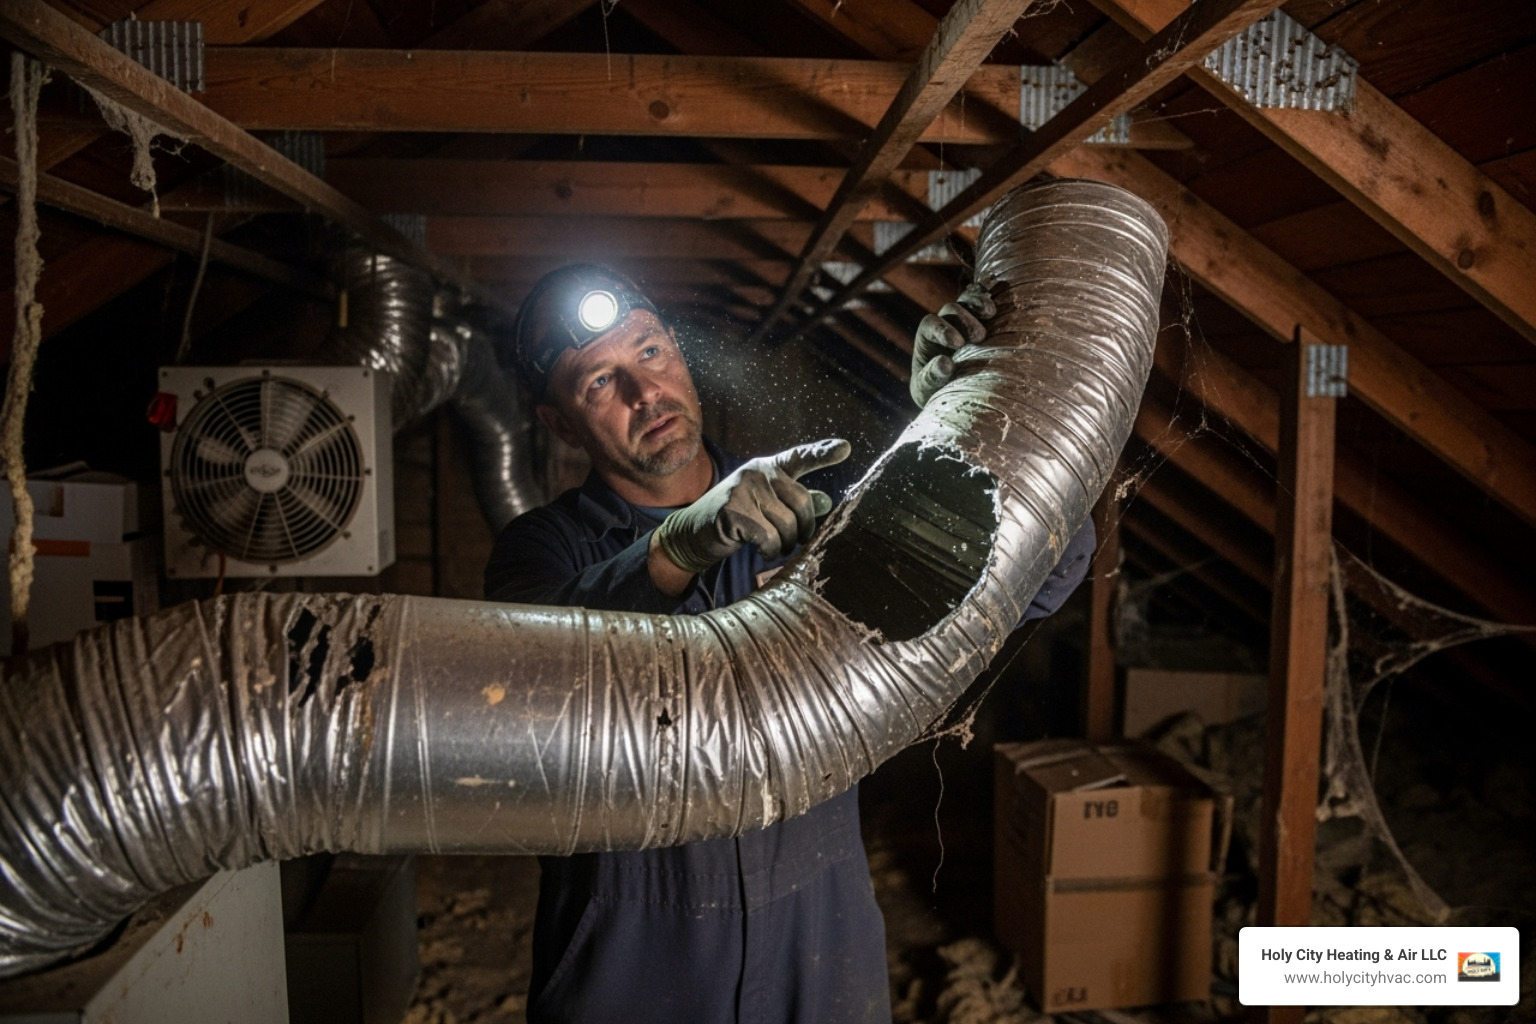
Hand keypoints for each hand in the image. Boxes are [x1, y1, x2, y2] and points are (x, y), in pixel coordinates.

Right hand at [652, 439, 851, 575]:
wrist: (690, 533)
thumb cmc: (733, 520)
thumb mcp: (765, 507)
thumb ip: (793, 502)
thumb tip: (826, 501)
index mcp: (767, 467)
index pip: (799, 457)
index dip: (823, 453)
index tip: (846, 448)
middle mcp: (757, 472)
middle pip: (803, 503)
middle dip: (803, 529)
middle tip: (793, 541)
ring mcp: (744, 490)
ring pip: (788, 526)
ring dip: (785, 544)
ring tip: (771, 545)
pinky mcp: (735, 511)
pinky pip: (771, 539)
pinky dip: (769, 551)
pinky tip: (757, 548)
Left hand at [910, 282, 995, 407]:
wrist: (954, 392)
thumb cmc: (936, 391)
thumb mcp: (928, 389)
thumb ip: (932, 377)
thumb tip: (945, 363)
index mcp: (926, 338)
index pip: (930, 324)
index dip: (942, 330)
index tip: (958, 344)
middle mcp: (944, 324)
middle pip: (951, 309)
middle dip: (965, 320)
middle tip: (979, 337)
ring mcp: (962, 318)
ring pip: (967, 299)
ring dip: (978, 302)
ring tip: (990, 313)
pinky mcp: (980, 318)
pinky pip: (980, 297)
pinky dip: (986, 297)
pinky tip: (996, 305)